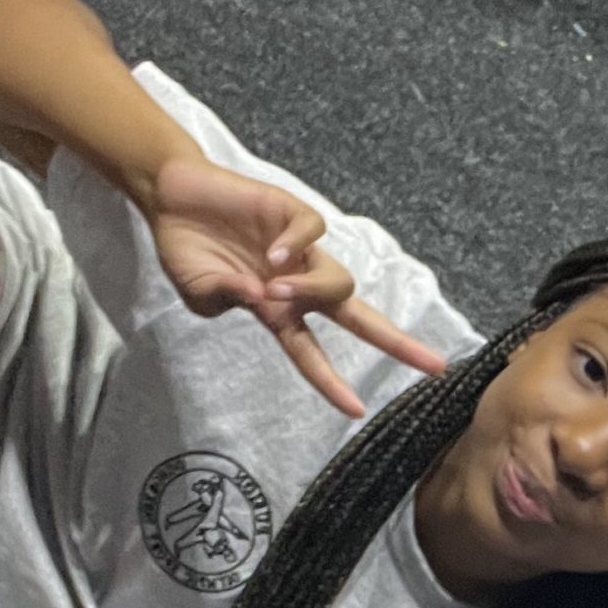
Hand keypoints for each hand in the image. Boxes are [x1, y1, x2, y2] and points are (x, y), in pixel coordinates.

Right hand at [147, 154, 448, 416]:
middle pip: (356, 317)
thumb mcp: (199, 293)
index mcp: (277, 311)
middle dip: (395, 342)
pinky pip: (312, 232)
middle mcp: (297, 284)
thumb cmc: (188, 249)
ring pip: (335, 281)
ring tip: (274, 288)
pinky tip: (272, 253)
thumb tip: (259, 300)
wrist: (173, 197)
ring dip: (312, 292)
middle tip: (434, 366)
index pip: (312, 355)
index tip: (356, 410)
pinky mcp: (292, 214)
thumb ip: (225, 301)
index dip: (332, 383)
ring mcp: (298, 250)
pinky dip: (296, 245)